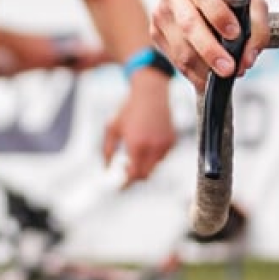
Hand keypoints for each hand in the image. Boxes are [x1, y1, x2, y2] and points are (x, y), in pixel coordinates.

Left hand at [104, 70, 178, 186]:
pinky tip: (146, 139)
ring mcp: (165, 144)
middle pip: (145, 175)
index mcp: (137, 145)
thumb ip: (107, 151)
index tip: (120, 187)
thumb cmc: (128, 109)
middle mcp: (153, 147)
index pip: (134, 174)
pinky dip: (153, 155)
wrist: (150, 92)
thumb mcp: (112, 128)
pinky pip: (162, 156)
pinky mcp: (172, 141)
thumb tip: (106, 169)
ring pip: (154, 166)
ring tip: (135, 147)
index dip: (126, 183)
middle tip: (125, 168)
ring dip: (144, 163)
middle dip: (135, 175)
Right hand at [150, 0, 260, 84]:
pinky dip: (194, 72)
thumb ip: (256, 25)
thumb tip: (248, 59)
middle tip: (229, 69)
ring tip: (223, 75)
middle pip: (189, 26)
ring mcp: (162, 13)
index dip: (220, 16)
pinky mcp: (156, 31)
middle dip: (211, 52)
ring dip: (204, 70)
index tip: (234, 34)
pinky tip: (207, 72)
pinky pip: (175, 59)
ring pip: (181, 50)